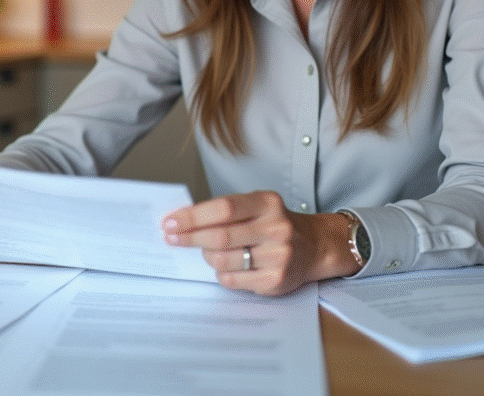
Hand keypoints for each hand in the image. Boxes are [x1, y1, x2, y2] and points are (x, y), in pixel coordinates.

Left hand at [161, 191, 358, 295]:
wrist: (313, 246)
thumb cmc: (274, 224)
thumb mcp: (257, 206)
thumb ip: (226, 211)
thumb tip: (182, 220)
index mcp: (267, 203)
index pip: (224, 208)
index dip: (193, 216)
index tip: (170, 222)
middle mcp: (275, 228)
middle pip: (220, 236)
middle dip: (189, 238)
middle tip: (171, 238)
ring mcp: (278, 256)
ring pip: (223, 260)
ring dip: (207, 256)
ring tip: (208, 252)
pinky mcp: (275, 280)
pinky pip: (232, 279)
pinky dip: (221, 273)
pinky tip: (226, 266)